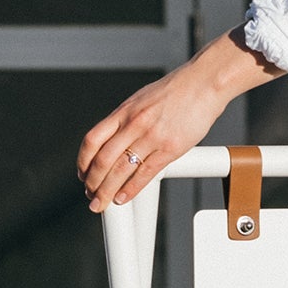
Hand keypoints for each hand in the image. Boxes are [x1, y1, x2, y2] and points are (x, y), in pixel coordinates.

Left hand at [77, 31, 282, 212]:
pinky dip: (131, 189)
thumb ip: (127, 121)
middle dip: (93, 184)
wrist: (204, 84)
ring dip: (106, 191)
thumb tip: (116, 141)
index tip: (83, 175)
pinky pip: (145, 174)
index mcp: (124, 112)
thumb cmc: (177, 91)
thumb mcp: (142, 100)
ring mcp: (151, 137)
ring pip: (120, 170)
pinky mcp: (171, 148)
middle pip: (102, 160)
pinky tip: (123, 197)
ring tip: (102, 203)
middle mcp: (133, 124)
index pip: (92, 141)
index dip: (83, 162)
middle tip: (91, 196)